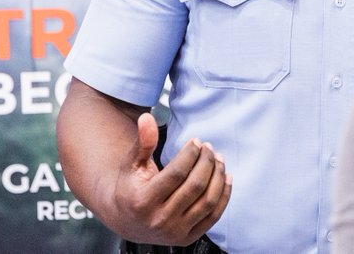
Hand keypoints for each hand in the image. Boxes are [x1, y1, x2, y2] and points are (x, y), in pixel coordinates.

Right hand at [109, 113, 232, 245]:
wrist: (127, 221)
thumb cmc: (130, 187)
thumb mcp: (132, 165)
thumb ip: (142, 142)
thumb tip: (148, 117)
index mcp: (142, 202)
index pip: (176, 174)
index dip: (190, 155)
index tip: (196, 141)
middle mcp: (159, 220)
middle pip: (195, 186)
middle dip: (206, 162)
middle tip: (210, 148)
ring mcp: (175, 232)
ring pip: (207, 201)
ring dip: (218, 176)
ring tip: (218, 158)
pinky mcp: (187, 238)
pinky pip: (214, 216)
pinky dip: (224, 195)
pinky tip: (226, 177)